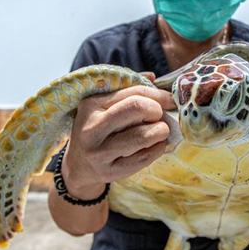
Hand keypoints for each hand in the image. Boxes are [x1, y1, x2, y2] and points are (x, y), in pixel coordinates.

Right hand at [62, 78, 175, 197]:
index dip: (158, 95)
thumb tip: (153, 78)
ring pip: (142, 136)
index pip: (133, 93)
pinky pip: (144, 158)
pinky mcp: (110, 171)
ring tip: (160, 131)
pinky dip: (158, 149)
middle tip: (159, 116)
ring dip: (160, 131)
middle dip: (157, 110)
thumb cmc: (98, 129)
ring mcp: (100, 152)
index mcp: (91, 105)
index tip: (169, 99)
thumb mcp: (103, 106)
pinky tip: (156, 145)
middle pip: (137, 108)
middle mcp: (92, 128)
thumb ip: (127, 90)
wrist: (79, 165)